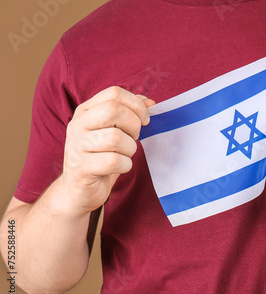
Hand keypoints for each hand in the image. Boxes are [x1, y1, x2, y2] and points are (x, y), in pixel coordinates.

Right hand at [62, 86, 154, 213]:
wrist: (78, 190)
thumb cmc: (101, 157)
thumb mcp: (113, 130)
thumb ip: (130, 113)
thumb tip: (150, 102)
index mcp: (86, 111)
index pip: (114, 93)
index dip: (136, 105)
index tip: (144, 120)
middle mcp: (78, 125)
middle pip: (114, 110)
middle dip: (134, 125)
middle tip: (134, 138)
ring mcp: (77, 146)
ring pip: (116, 138)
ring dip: (130, 149)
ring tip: (124, 154)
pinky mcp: (81, 168)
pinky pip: (114, 161)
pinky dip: (125, 165)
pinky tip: (120, 167)